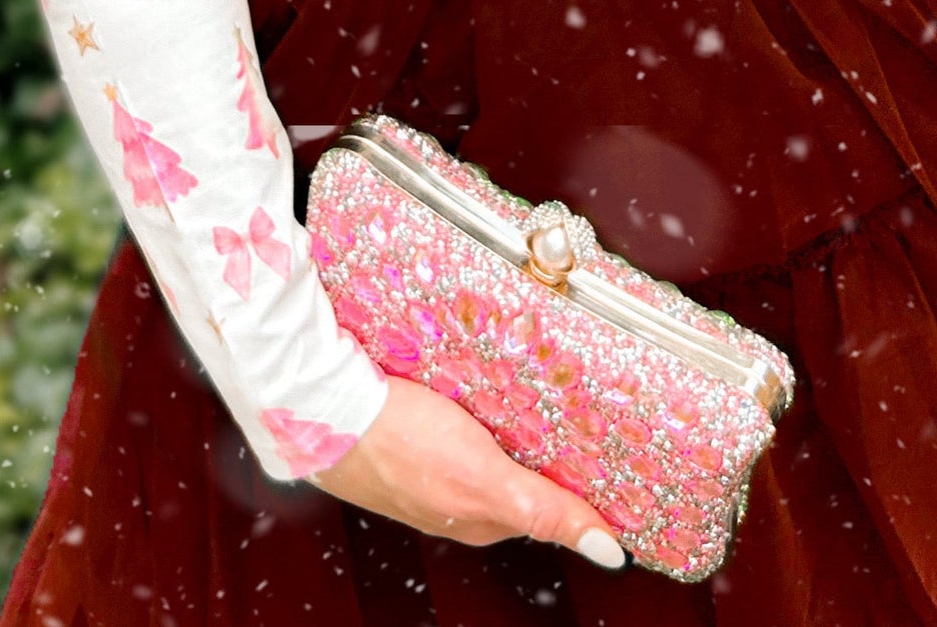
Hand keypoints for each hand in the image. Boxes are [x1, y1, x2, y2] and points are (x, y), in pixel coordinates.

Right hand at [313, 376, 625, 568]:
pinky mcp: (411, 435)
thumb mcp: (483, 479)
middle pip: (522, 475)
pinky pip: (458, 425)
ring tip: (533, 388)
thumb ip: (543, 509)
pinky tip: (476, 387)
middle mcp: (459, 500)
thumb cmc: (399, 444)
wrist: (324, 408)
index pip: (549, 506)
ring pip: (490, 447)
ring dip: (511, 423)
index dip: (581, 485)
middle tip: (580, 410)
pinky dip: (476, 409)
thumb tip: (607, 550)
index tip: (612, 461)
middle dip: (549, 449)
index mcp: (482, 517)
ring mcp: (433, 469)